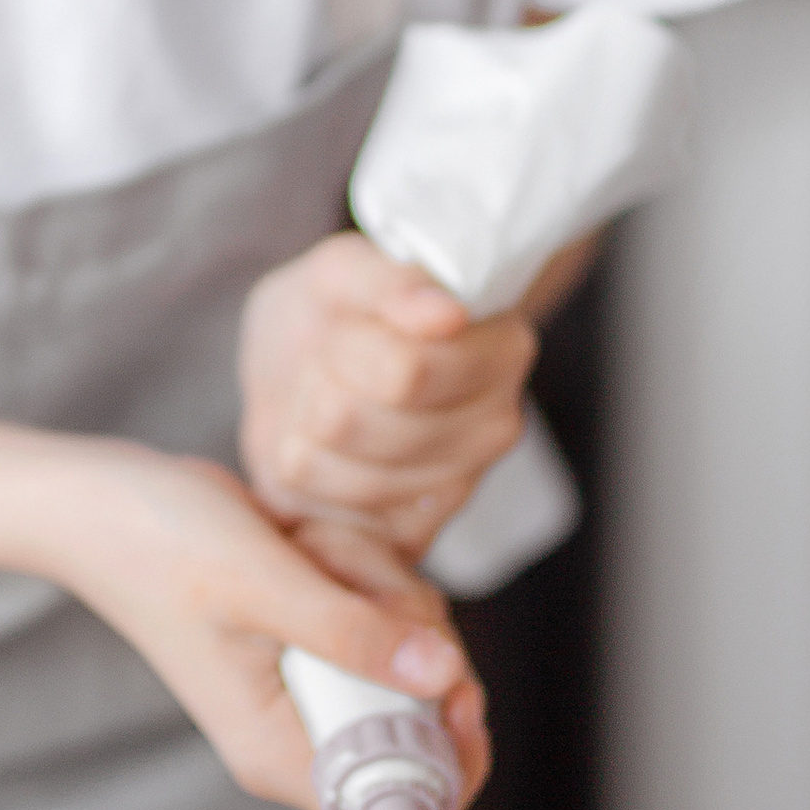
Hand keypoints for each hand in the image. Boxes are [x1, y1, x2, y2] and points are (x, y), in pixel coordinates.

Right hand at [42, 446, 490, 809]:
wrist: (109, 500)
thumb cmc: (161, 547)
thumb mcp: (261, 585)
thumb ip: (353, 634)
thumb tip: (445, 677)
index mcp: (280, 754)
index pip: (401, 807)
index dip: (453, 755)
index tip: (457, 682)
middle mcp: (302, 731)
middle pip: (427, 710)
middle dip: (404, 628)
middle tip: (340, 577)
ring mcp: (313, 681)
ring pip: (414, 643)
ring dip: (375, 580)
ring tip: (303, 550)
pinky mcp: (319, 636)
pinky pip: (388, 607)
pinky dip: (361, 564)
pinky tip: (302, 540)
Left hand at [238, 232, 534, 559]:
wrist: (306, 365)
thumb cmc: (336, 313)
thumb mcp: (342, 271)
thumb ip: (389, 282)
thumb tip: (448, 314)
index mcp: (503, 350)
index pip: (405, 372)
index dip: (348, 346)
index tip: (349, 327)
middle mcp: (497, 427)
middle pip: (355, 423)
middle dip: (320, 386)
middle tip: (331, 364)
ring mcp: (460, 490)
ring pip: (338, 471)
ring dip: (306, 430)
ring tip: (326, 402)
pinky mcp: (415, 537)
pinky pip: (327, 516)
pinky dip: (306, 479)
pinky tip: (327, 449)